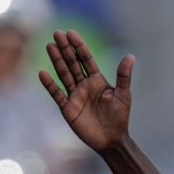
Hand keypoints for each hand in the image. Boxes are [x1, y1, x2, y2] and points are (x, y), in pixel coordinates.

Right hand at [39, 30, 134, 153]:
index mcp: (97, 81)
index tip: (71, 33)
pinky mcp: (68, 108)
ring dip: (56, 61)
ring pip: (63, 74)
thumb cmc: (120, 118)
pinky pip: (57, 94)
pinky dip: (50, 85)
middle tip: (57, 33)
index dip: (79, 46)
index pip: (86, 59)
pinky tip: (42, 73)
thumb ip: (124, 76)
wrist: (111, 140)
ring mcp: (75, 96)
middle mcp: (84, 85)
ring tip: (49, 46)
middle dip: (65, 49)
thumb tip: (131, 56)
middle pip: (72, 63)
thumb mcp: (123, 95)